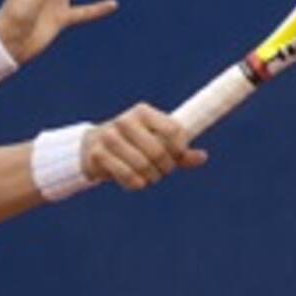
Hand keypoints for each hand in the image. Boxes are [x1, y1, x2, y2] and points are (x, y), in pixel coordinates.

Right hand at [81, 103, 207, 189]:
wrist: (93, 147)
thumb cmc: (133, 144)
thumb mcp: (157, 142)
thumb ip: (179, 151)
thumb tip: (202, 157)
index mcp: (143, 112)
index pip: (174, 131)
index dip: (180, 149)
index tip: (177, 156)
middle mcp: (125, 120)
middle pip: (159, 151)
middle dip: (166, 167)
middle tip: (163, 171)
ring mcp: (109, 136)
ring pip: (143, 165)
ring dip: (152, 177)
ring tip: (150, 177)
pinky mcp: (98, 154)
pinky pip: (127, 175)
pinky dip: (137, 184)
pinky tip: (137, 182)